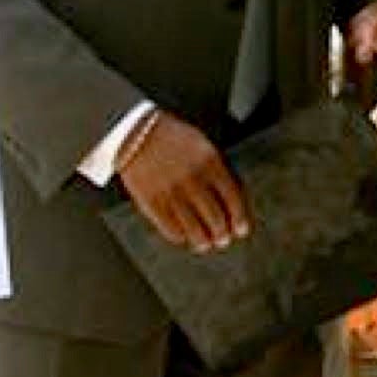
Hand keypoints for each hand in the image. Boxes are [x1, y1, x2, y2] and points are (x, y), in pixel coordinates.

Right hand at [117, 112, 249, 253]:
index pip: (232, 198)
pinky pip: (170, 228)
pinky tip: (182, 237)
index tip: (241, 231)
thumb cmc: (172, 138)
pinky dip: (179, 236)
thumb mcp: (202, 146)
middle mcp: (194, 180)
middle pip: (215, 217)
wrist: (135, 131)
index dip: (239, 218)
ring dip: (202, 241)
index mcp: (211, 163)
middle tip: (223, 241)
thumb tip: (231, 201)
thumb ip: (217, 170)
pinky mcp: (152, 202)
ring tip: (205, 245)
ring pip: (194, 228)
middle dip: (222, 234)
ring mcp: (172, 192)